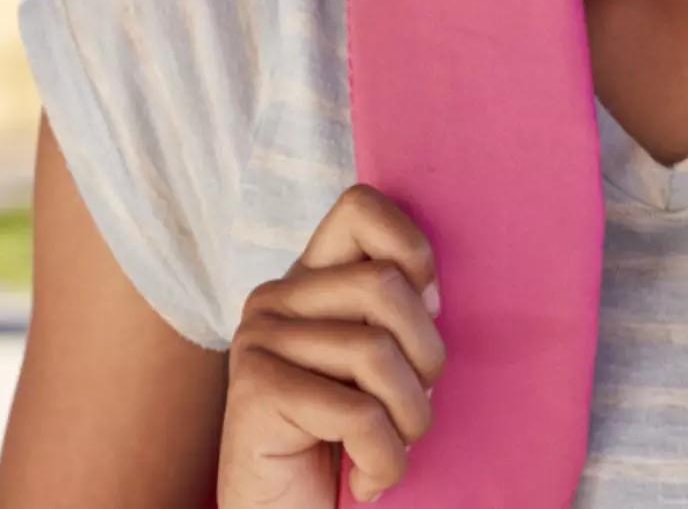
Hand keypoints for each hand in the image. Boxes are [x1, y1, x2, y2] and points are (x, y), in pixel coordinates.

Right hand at [219, 184, 446, 507]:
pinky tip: (366, 480)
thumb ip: (393, 316)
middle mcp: (275, 297)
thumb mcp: (379, 369)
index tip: (429, 309)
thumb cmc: (345, 448)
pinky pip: (359, 414)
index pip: (362, 207)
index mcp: (309, 280)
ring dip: (409, 421)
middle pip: (387, 286)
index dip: (413, 250)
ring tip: (389, 451)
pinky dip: (383, 461)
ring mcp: (258, 339)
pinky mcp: (254, 389)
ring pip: (378, 352)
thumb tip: (433, 287)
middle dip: (426, 360)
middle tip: (410, 409)